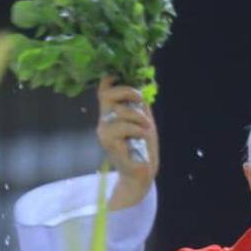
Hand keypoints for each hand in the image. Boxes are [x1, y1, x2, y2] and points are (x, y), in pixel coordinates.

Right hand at [97, 75, 158, 208]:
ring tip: (146, 127)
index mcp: (111, 113)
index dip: (111, 79)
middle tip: (141, 102)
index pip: (104, 90)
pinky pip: (124, 126)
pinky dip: (138, 129)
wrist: (140, 172)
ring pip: (120, 111)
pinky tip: (143, 136)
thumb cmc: (142, 147)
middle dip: (128, 92)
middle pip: (107, 94)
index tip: (125, 78)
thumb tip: (141, 85)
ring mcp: (104, 132)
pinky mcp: (108, 142)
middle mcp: (104, 120)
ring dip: (138, 116)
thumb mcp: (143, 120)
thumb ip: (139, 105)